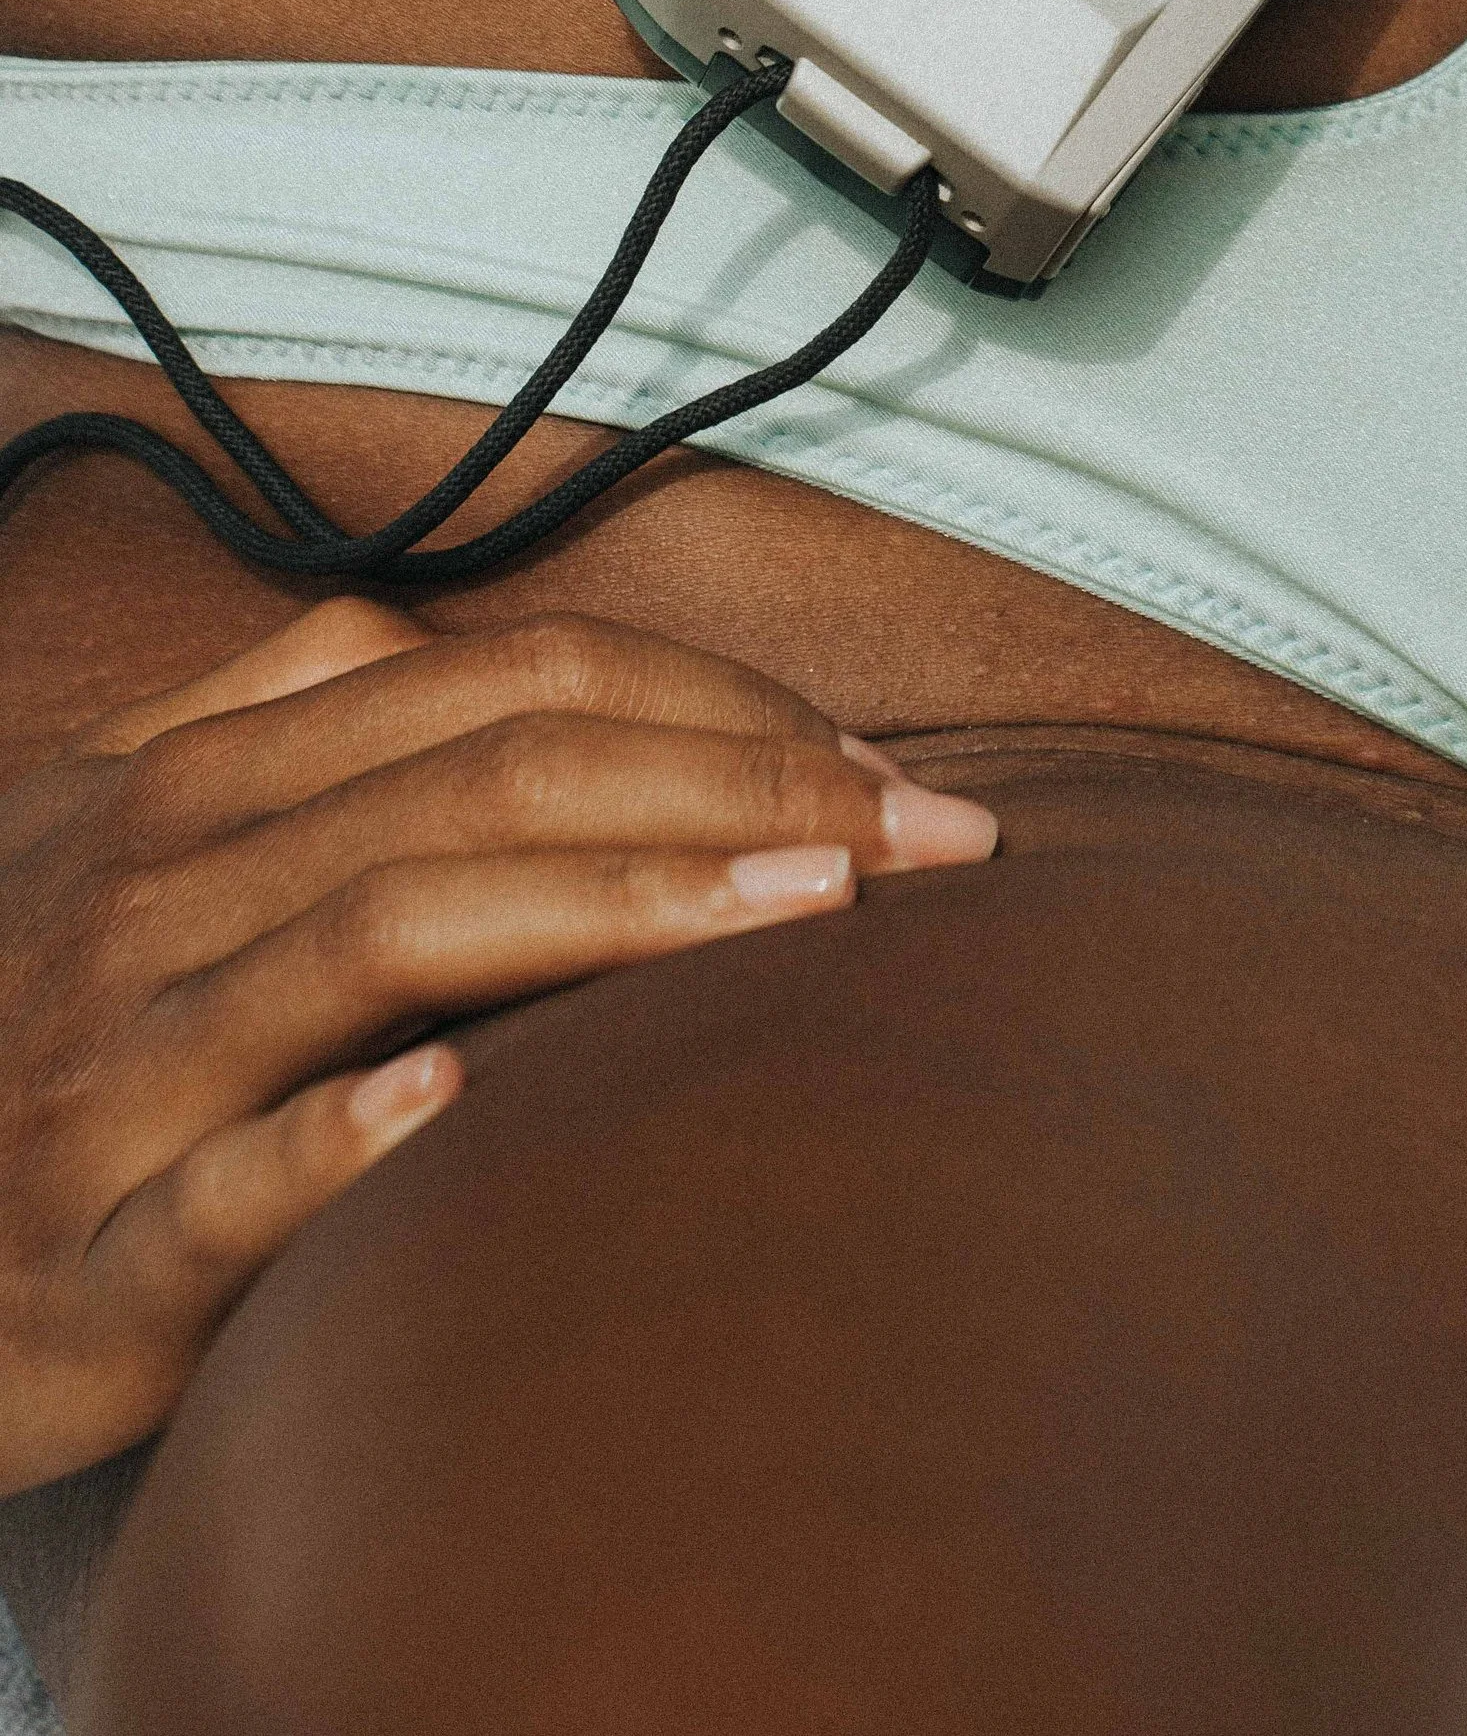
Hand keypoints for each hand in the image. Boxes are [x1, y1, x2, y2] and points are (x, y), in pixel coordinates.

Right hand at [0, 599, 994, 1491]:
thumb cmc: (10, 1017)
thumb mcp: (118, 833)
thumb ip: (284, 720)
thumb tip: (472, 655)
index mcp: (206, 785)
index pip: (507, 689)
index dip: (712, 703)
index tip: (876, 764)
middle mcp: (171, 891)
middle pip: (492, 784)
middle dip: (736, 785)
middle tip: (929, 834)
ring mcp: (124, 1065)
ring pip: (392, 936)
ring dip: (618, 911)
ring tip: (809, 911)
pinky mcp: (85, 1256)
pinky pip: (221, 1183)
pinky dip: (340, 1136)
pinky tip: (458, 1106)